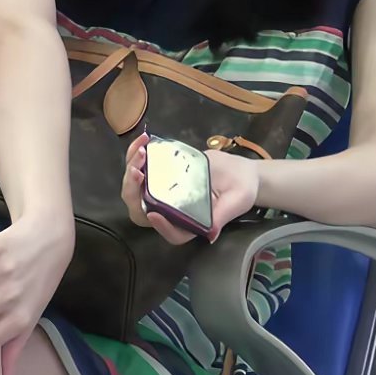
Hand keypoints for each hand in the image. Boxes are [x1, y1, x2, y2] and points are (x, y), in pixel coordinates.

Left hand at [122, 134, 260, 246]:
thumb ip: (222, 216)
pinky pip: (146, 169)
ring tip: (140, 151)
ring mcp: (167, 193)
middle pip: (145, 210)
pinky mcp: (166, 175)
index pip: (173, 232)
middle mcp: (174, 210)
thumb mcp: (236, 201)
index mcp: (191, 223)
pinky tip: (144, 141)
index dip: (162, 226)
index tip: (153, 213)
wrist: (241, 171)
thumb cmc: (242, 190)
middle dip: (134, 192)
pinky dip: (140, 156)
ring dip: (133, 170)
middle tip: (136, 171)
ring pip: (140, 188)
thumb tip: (211, 233)